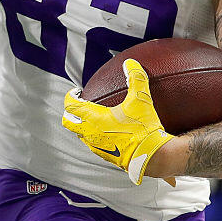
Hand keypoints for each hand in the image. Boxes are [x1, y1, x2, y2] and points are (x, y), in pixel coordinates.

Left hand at [62, 59, 174, 184]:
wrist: (152, 157)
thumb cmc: (143, 129)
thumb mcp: (141, 100)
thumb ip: (136, 79)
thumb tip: (130, 63)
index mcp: (93, 119)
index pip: (71, 106)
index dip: (70, 96)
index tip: (76, 91)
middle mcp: (90, 134)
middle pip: (69, 122)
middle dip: (70, 113)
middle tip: (79, 105)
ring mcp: (96, 146)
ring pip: (80, 135)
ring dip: (82, 125)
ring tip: (93, 118)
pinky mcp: (105, 156)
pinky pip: (93, 145)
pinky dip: (95, 136)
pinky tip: (108, 132)